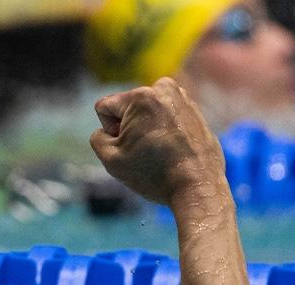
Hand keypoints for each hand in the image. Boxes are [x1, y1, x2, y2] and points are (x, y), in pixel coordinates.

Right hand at [89, 78, 225, 204]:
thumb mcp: (110, 159)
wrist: (197, 187)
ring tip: (160, 151)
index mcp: (141, 96)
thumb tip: (107, 130)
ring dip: (146, 129)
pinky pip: (165, 118)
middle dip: (129, 128)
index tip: (128, 148)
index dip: (109, 132)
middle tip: (145, 151)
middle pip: (127, 108)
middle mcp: (163, 88)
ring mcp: (183, 98)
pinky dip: (164, 132)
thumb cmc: (154, 174)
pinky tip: (172, 150)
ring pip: (146, 113)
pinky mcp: (195, 110)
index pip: (105, 108)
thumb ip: (97, 137)